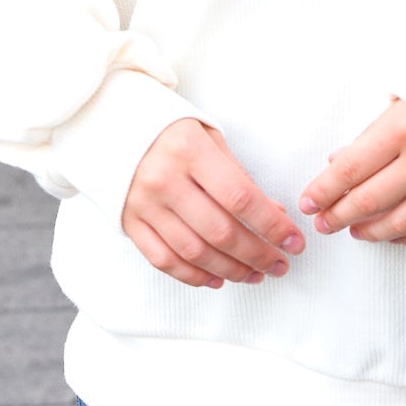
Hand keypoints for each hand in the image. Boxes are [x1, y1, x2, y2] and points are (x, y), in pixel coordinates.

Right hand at [122, 118, 305, 287]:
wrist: (112, 126)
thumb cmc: (170, 130)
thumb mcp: (208, 136)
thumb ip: (238, 175)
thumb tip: (273, 214)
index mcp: (190, 151)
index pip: (240, 198)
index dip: (272, 225)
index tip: (293, 241)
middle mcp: (165, 180)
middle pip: (220, 231)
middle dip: (257, 254)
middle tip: (280, 264)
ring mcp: (144, 205)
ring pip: (194, 252)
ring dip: (231, 270)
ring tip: (255, 274)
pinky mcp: (130, 223)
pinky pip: (164, 260)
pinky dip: (193, 276)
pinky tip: (217, 279)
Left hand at [299, 98, 405, 246]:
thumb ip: (373, 130)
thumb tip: (340, 160)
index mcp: (402, 128)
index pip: (348, 171)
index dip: (322, 191)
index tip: (308, 202)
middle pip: (368, 202)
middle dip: (338, 216)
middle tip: (323, 223)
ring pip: (400, 223)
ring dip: (371, 232)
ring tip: (354, 231)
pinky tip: (395, 235)